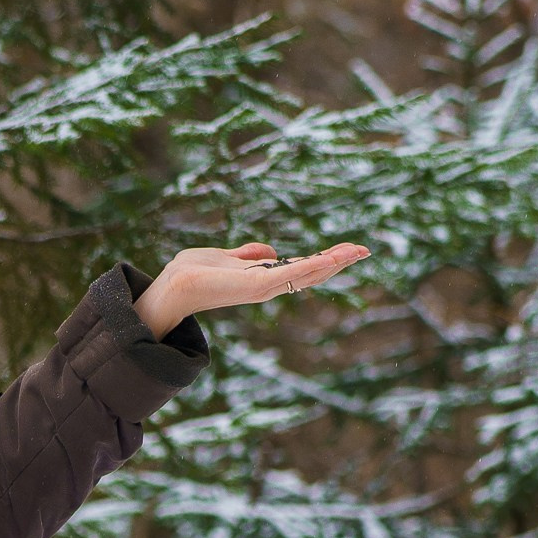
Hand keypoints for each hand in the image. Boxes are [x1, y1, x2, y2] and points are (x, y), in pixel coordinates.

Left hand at [134, 238, 369, 338]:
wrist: (173, 286)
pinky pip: (291, 274)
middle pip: (311, 273)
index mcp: (263, 277)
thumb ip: (247, 254)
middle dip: (338, 262)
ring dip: (334, 262)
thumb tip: (269, 251)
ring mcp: (264, 287)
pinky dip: (312, 265)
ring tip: (357, 251)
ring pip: (307, 274)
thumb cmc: (193, 273)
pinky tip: (331, 258)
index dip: (325, 259)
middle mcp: (268, 286)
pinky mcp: (257, 285)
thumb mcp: (225, 257)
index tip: (349, 250)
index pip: (302, 268)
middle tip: (364, 250)